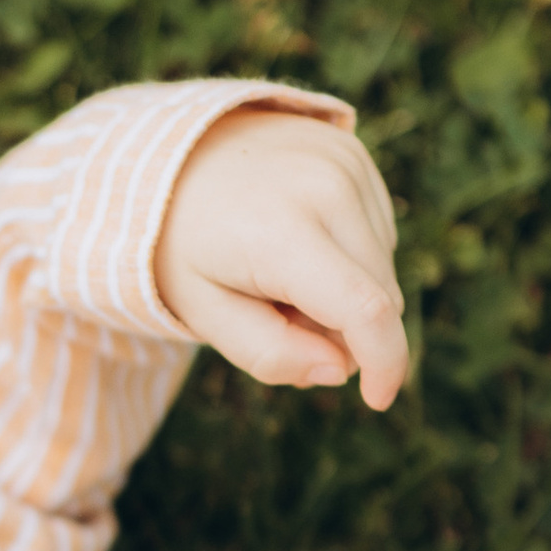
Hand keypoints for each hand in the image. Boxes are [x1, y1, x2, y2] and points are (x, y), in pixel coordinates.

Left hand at [156, 103, 406, 409]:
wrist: (165, 155)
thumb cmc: (183, 245)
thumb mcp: (205, 312)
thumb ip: (268, 353)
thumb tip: (339, 369)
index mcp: (282, 232)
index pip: (364, 310)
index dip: (384, 363)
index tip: (378, 399)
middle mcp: (326, 187)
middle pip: (380, 295)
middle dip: (344, 329)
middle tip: (277, 314)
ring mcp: (345, 161)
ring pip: (382, 266)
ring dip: (347, 290)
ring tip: (279, 269)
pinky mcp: (353, 150)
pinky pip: (376, 229)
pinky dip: (348, 253)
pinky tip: (298, 238)